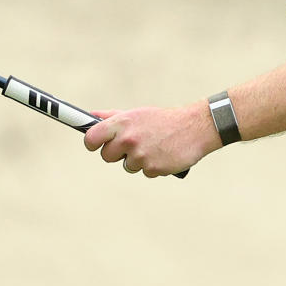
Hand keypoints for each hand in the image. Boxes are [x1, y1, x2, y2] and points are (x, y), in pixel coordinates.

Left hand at [84, 103, 220, 177]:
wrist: (194, 127)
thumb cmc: (163, 120)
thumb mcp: (138, 113)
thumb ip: (113, 117)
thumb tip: (90, 116)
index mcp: (122, 123)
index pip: (91, 138)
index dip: (92, 143)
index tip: (95, 145)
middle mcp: (128, 139)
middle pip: (106, 156)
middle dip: (117, 154)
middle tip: (132, 145)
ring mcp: (140, 155)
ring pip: (127, 166)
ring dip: (137, 160)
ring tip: (153, 146)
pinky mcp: (153, 168)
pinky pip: (144, 172)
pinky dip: (152, 166)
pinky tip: (162, 154)